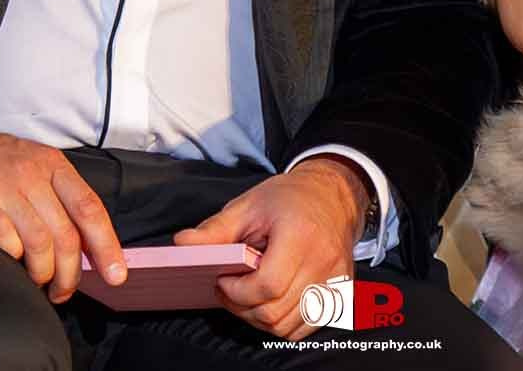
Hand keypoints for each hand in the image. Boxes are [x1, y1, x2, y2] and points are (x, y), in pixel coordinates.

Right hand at [0, 118, 125, 302]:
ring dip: (41, 274)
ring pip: (39, 241)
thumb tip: (83, 246)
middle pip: (66, 234)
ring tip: (36, 284)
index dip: (107, 247)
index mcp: (52, 166)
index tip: (116, 275)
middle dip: (69, 274)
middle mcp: (32, 173)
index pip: (90, 209)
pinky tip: (8, 265)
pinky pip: (3, 237)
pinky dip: (11, 259)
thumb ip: (55, 200)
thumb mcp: (29, 168)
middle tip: (61, 292)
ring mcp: (2, 185)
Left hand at [171, 156, 368, 339]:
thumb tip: (182, 244)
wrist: (333, 196)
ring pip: (288, 327)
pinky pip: (305, 327)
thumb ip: (214, 230)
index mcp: (300, 235)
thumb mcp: (248, 205)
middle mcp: (323, 261)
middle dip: (242, 308)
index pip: (267, 285)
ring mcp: (335, 281)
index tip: (222, 280)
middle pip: (275, 312)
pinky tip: (271, 302)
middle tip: (228, 290)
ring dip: (259, 319)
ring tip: (248, 297)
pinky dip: (282, 324)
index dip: (237, 291)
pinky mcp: (341, 293)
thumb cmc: (289, 198)